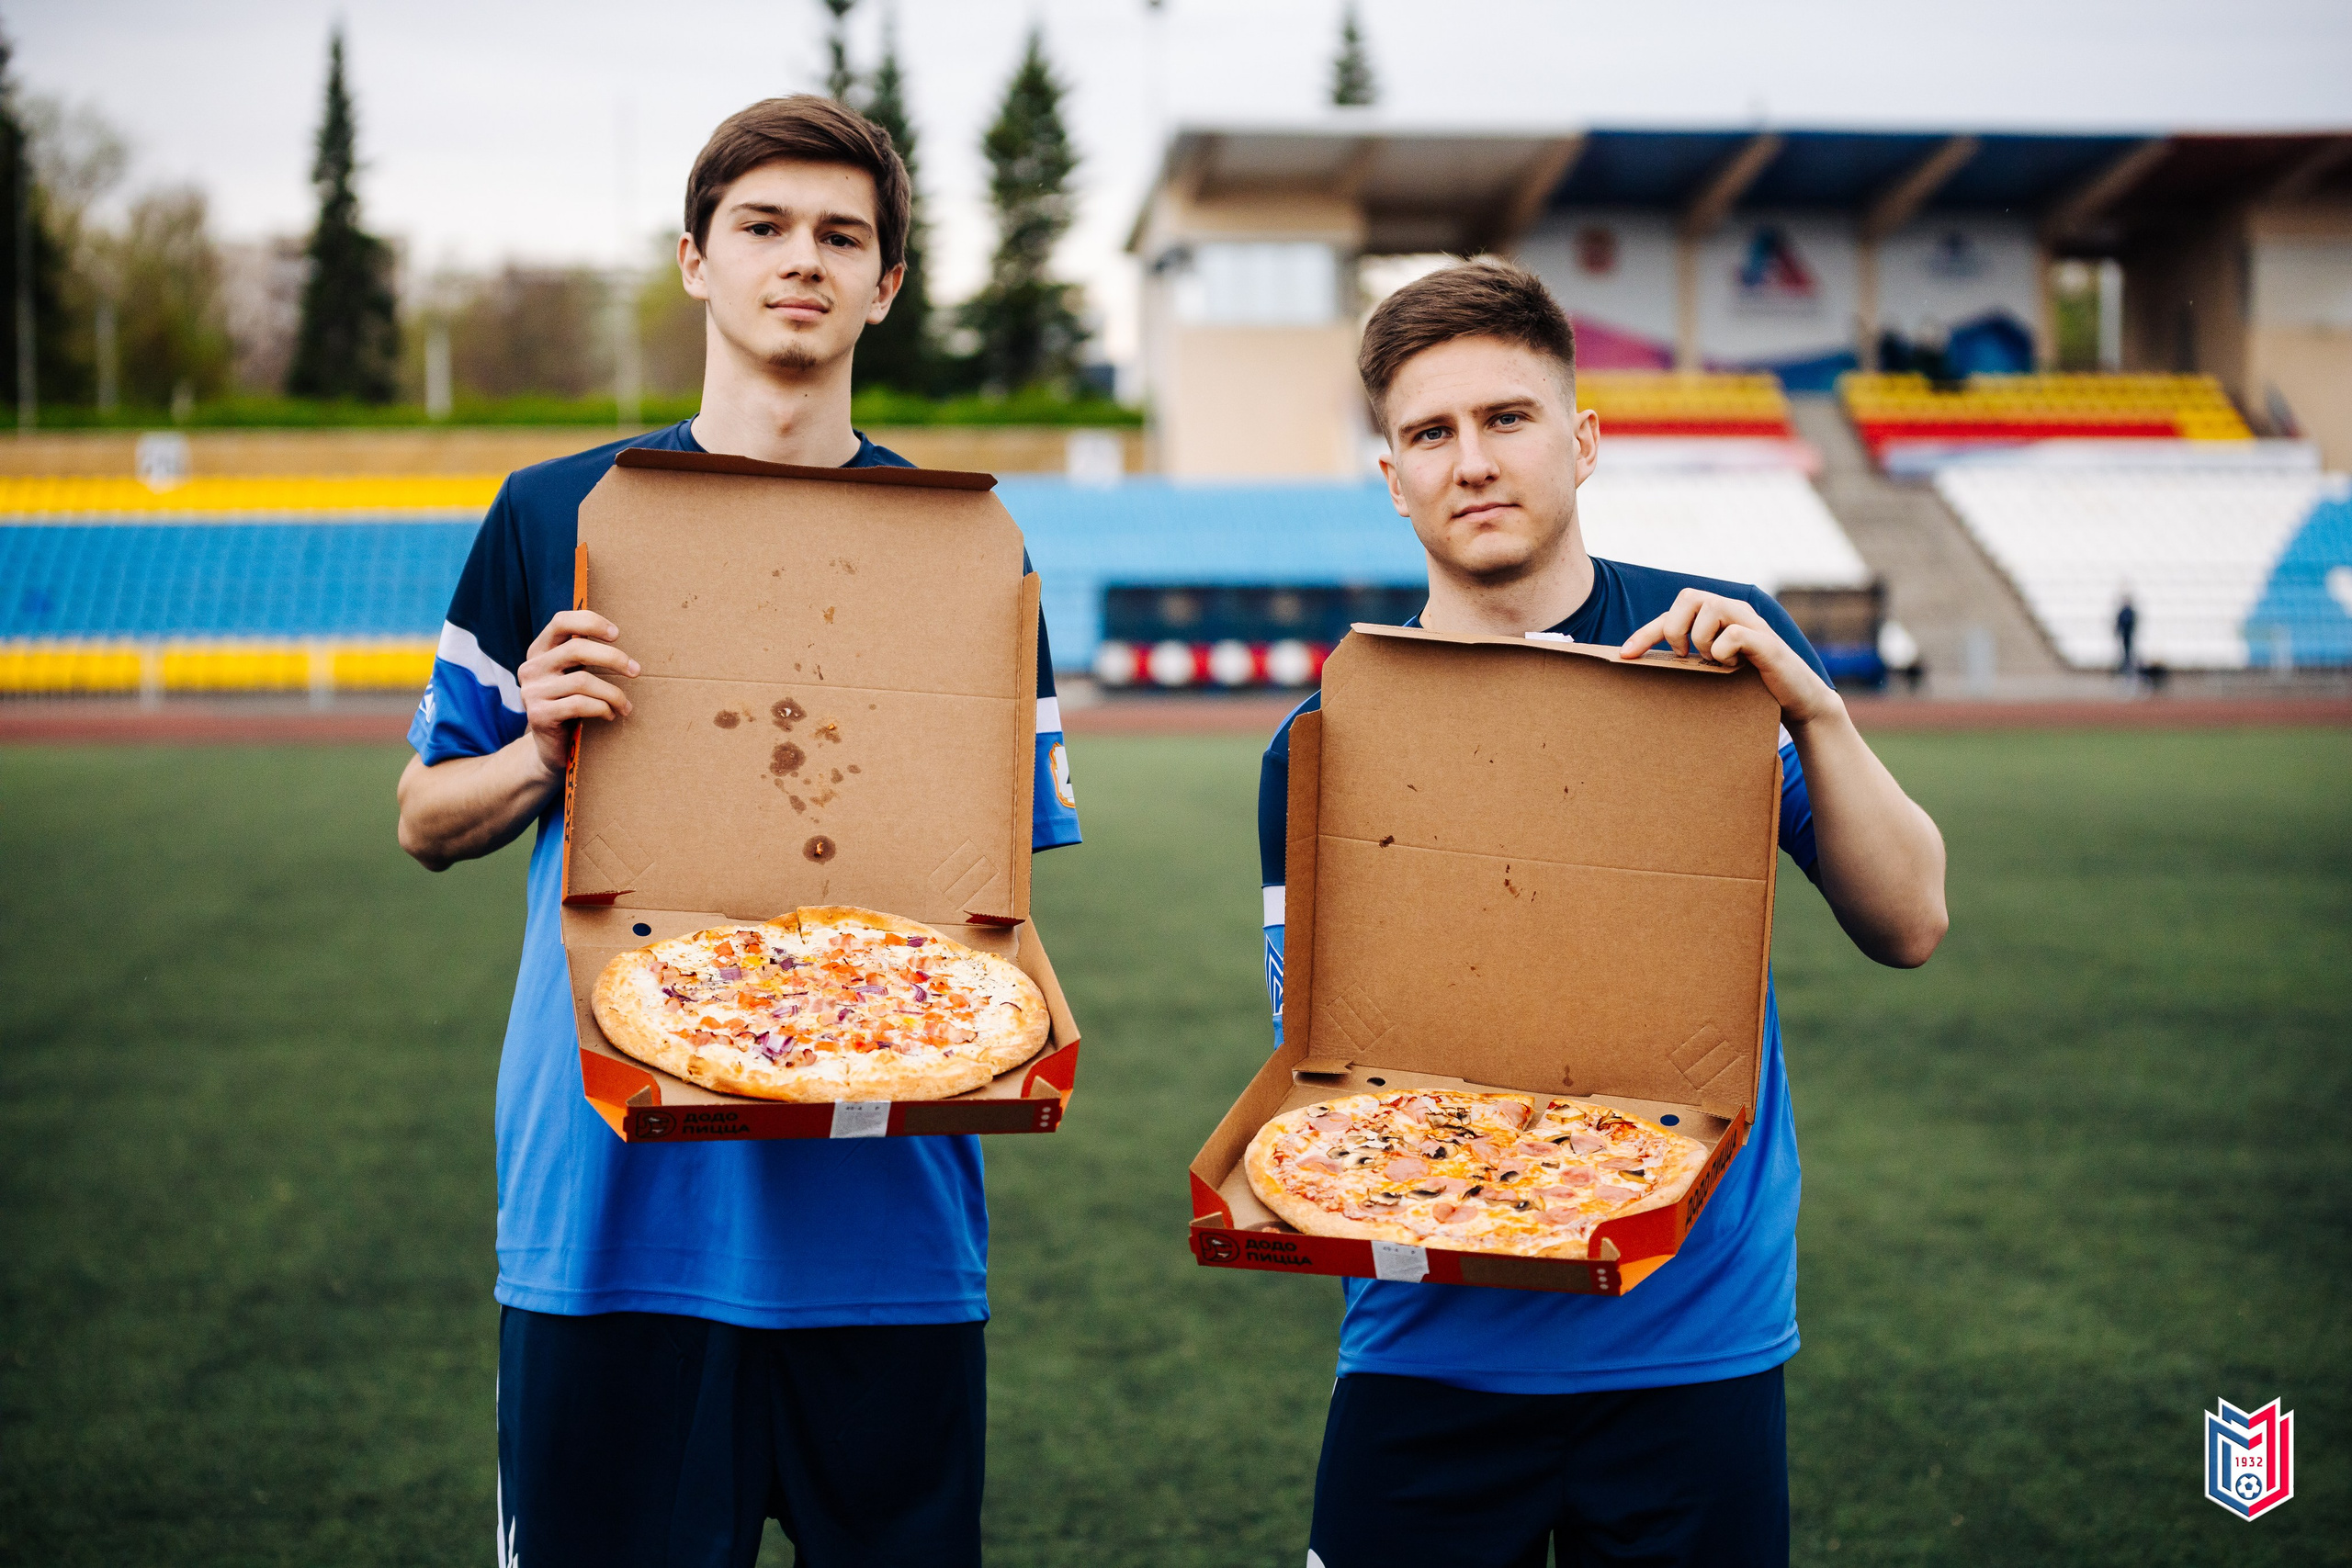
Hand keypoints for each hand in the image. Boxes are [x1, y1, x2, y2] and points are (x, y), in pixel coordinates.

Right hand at [520, 609, 637, 779]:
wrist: (553, 748)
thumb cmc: (572, 706)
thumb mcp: (573, 675)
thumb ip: (584, 655)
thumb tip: (618, 634)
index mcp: (540, 651)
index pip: (561, 622)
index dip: (590, 622)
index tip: (617, 634)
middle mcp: (531, 668)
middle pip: (577, 648)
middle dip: (613, 658)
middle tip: (635, 670)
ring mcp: (532, 692)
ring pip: (583, 680)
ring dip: (613, 693)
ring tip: (625, 705)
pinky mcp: (538, 715)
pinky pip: (580, 705)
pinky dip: (602, 709)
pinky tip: (610, 715)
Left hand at [1616, 588, 1839, 728]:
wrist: (1795, 699)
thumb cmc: (1749, 684)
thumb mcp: (1713, 669)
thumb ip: (1689, 659)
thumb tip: (1643, 666)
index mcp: (1717, 617)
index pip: (1673, 611)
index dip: (1645, 632)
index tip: (1624, 655)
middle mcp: (1734, 612)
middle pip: (1689, 596)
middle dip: (1675, 629)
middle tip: (1683, 656)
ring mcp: (1752, 624)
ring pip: (1712, 608)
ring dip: (1701, 639)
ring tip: (1711, 662)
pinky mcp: (1768, 642)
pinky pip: (1735, 633)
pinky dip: (1724, 650)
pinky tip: (1730, 665)